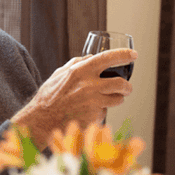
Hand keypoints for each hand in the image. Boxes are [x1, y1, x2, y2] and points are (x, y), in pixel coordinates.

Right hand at [12, 48, 137, 145]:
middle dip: (127, 87)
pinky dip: (100, 112)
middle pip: (121, 84)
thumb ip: (77, 64)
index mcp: (81, 71)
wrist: (42, 120)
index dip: (124, 55)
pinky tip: (88, 112)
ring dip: (116, 99)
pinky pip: (104, 112)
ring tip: (105, 100)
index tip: (133, 54)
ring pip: (117, 100)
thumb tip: (90, 58)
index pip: (107, 58)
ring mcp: (93, 103)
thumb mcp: (60, 74)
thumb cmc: (49, 97)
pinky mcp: (94, 117)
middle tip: (126, 88)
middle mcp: (89, 86)